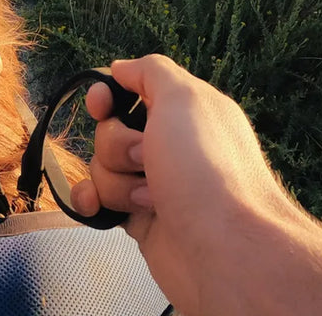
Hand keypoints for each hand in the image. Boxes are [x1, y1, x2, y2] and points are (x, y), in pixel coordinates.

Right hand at [71, 55, 302, 314]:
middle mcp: (169, 145)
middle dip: (117, 144)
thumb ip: (151, 71)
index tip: (101, 107)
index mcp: (184, 112)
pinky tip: (96, 207)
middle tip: (147, 159)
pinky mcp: (141, 220)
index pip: (129, 89)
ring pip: (103, 166)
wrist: (228, 253)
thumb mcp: (185, 98)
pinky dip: (93, 201)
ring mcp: (154, 183)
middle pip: (109, 130)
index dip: (107, 95)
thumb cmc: (207, 169)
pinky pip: (100, 201)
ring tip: (150, 198)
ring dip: (116, 180)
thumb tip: (120, 68)